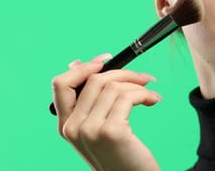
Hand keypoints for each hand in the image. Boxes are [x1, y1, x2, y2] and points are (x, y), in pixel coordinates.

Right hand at [51, 53, 161, 170]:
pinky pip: (128, 97)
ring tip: (149, 94)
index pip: (60, 84)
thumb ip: (88, 100)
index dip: (84, 67)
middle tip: (143, 78)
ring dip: (138, 85)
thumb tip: (78, 63)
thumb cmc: (119, 153)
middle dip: (123, 73)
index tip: (106, 60)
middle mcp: (73, 128)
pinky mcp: (111, 132)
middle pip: (94, 80)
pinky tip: (153, 100)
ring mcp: (90, 130)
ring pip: (113, 86)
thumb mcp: (97, 126)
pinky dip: (145, 94)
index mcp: (66, 125)